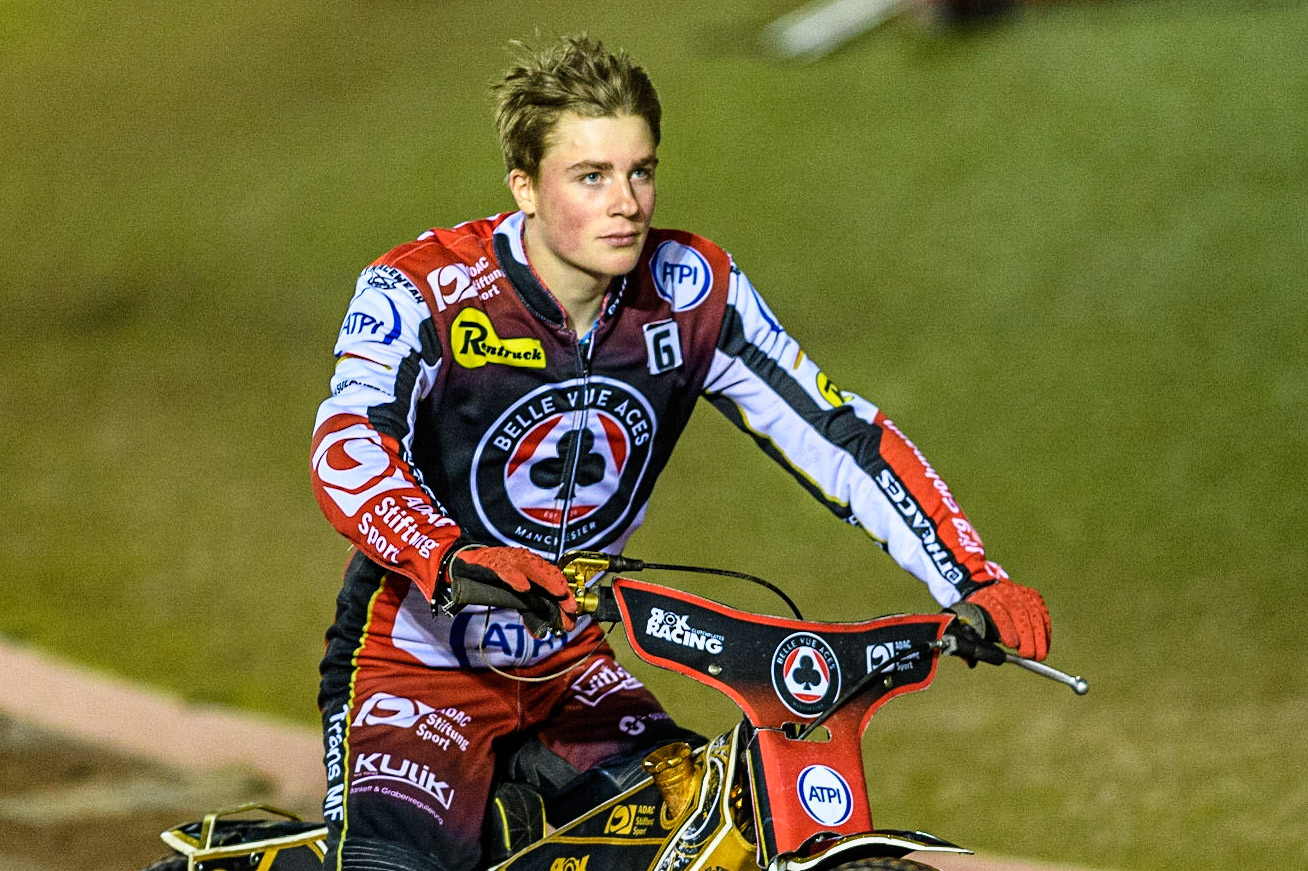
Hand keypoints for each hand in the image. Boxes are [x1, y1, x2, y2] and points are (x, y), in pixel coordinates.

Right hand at [447, 546, 577, 632]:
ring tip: (558, 593)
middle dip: (562, 592)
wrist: (467, 564)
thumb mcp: (515, 598)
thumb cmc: (494, 578)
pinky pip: (507, 570)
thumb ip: (528, 614)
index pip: (555, 580)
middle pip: (549, 575)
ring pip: (533, 569)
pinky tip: (524, 587)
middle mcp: (526, 562)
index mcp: (533, 569)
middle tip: (570, 609)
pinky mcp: (494, 563)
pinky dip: (516, 578)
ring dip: (547, 582)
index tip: (573, 613)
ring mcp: (511, 560)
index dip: (565, 596)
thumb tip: (540, 633)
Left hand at [963, 579, 1050, 660]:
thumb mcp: (968, 624)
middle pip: (1019, 612)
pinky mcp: (1031, 595)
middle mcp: (1003, 592)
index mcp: (985, 598)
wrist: (984, 590)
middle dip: (1026, 635)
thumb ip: (969, 642)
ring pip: (1033, 612)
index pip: (998, 611)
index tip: (1012, 645)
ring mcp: (1019, 592)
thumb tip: (972, 663)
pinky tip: (1044, 644)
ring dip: (1038, 635)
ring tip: (1039, 654)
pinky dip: (1045, 630)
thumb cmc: (976, 614)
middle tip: (1029, 655)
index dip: (1006, 627)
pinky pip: (1042, 613)